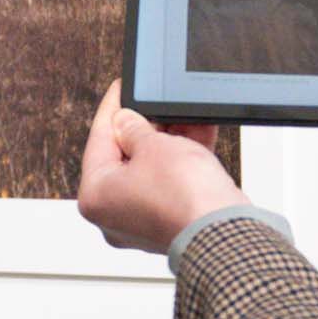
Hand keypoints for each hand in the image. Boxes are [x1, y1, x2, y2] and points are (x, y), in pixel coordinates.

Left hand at [78, 80, 244, 255]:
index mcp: (95, 196)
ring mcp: (142, 221)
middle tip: (156, 102)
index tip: (122, 88)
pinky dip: (182, 161)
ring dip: (168, 141)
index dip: (113, 107)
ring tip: (183, 115)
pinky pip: (170, 184)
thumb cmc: (183, 197)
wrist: (222, 230)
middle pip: (124, 156)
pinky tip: (198, 134)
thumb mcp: (154, 145)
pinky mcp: (170, 222)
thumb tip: (125, 121)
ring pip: (151, 170)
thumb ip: (134, 128)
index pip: (98, 139)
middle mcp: (113, 213)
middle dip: (147, 126)